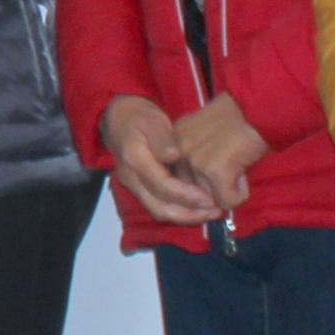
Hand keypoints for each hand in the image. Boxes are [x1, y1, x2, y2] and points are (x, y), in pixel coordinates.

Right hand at [98, 95, 222, 223]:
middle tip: (216, 211)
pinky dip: (181, 211)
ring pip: (159, 211)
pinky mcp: (140, 190)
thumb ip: (162, 138)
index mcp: (134, 159)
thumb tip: (173, 156)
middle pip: (159, 207)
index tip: (209, 197)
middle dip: (190, 214)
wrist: (119, 120)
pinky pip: (160, 206)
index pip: (161, 185)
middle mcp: (131, 178)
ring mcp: (134, 186)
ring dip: (187, 216)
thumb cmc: (139, 118)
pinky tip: (200, 208)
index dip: (186, 195)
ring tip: (212, 212)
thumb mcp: (153, 119)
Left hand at [174, 94, 267, 212]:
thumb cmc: (237, 120)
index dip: (196, 183)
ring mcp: (194, 160)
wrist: (258, 106)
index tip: (213, 169)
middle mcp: (177, 150)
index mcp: (170, 141)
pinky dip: (239, 193)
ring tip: (236, 163)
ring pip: (208, 199)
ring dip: (226, 189)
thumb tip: (195, 198)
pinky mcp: (214, 169)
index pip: (173, 181)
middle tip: (229, 164)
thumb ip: (192, 160)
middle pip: (189, 193)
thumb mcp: (203, 136)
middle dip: (212, 187)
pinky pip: (226, 201)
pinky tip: (243, 171)